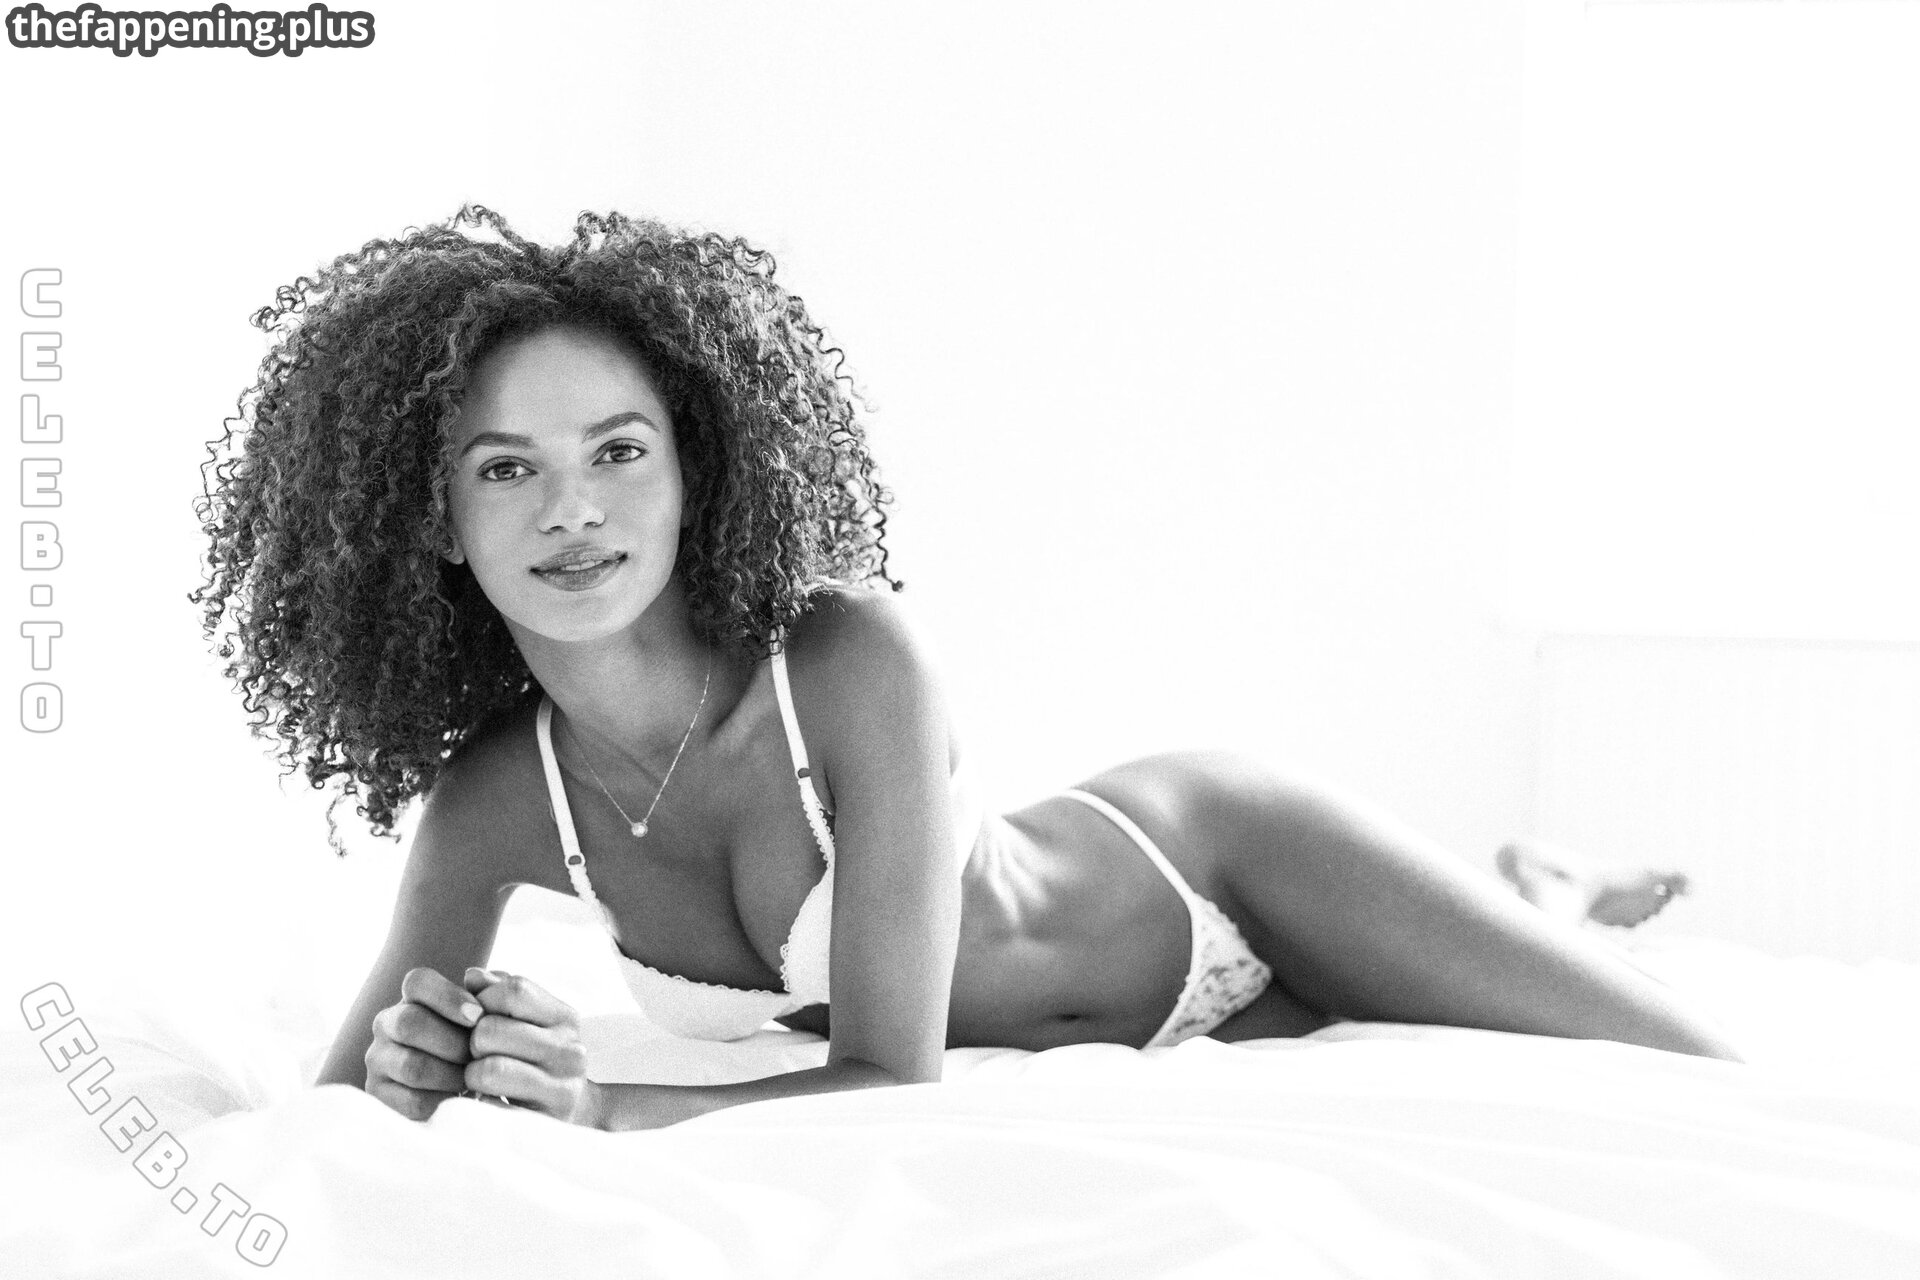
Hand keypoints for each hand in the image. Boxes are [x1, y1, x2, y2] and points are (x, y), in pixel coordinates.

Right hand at [363, 967, 483, 1120]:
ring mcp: (378, 1059)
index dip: (448, 997)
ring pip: (410, 1065)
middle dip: (452, 1042)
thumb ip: (489, 992)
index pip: (417, 982)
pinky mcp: (380, 1094)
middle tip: (476, 1055)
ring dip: (450, 1075)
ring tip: (472, 1079)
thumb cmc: (479, 1043)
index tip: (478, 1016)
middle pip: (409, 1023)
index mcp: (411, 998)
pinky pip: (411, 1100)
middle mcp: (387, 1024)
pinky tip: (460, 1098)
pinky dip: (443, 1101)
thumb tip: (475, 976)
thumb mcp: (488, 1015)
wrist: (465, 1090)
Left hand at [461, 967, 602, 1128]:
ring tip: (481, 1077)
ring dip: (472, 1074)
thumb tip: (473, 976)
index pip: (514, 989)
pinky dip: (479, 1103)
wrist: (573, 1110)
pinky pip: (491, 1109)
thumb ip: (501, 992)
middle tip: (478, 1054)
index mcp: (566, 1018)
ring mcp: (560, 1088)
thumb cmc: (538, 1057)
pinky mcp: (542, 1122)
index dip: (484, 1000)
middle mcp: (570, 1050)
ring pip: (488, 1069)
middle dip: (472, 1041)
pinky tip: (486, 1101)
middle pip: (491, 1030)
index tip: (480, 1016)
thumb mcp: (529, 1020)